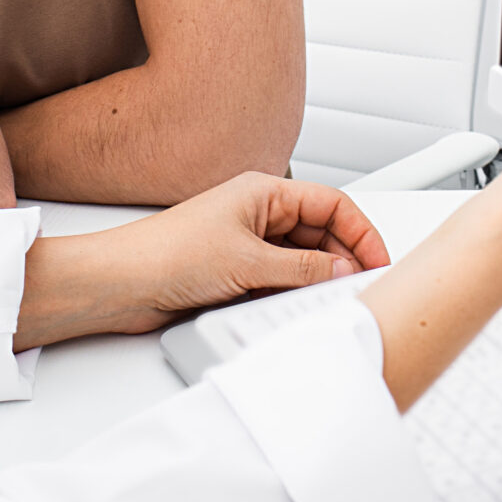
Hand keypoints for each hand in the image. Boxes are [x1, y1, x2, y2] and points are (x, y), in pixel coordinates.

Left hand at [15, 174, 391, 347]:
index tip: (379, 260)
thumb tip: (342, 270)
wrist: (122, 284)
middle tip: (364, 286)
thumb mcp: (247, 261)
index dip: (361, 231)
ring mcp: (249, 246)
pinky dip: (297, 294)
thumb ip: (302, 268)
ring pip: (304, 260)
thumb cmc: (167, 253)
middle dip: (345, 258)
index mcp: (264, 192)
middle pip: (322, 233)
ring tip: (335, 299)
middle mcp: (259, 216)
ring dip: (320, 279)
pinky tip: (303, 308)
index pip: (332, 204)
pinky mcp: (238, 275)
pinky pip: (282, 282)